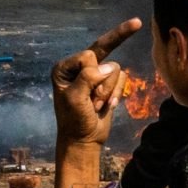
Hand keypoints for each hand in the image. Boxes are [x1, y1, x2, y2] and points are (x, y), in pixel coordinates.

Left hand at [52, 19, 141, 147]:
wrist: (85, 139)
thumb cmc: (74, 120)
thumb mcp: (75, 99)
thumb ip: (88, 78)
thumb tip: (110, 67)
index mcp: (64, 68)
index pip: (87, 56)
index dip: (92, 72)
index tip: (84, 91)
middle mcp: (79, 67)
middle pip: (104, 51)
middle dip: (108, 66)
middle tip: (121, 48)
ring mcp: (95, 74)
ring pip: (115, 69)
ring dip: (108, 90)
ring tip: (97, 104)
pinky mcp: (108, 83)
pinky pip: (123, 77)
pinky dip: (117, 93)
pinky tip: (108, 105)